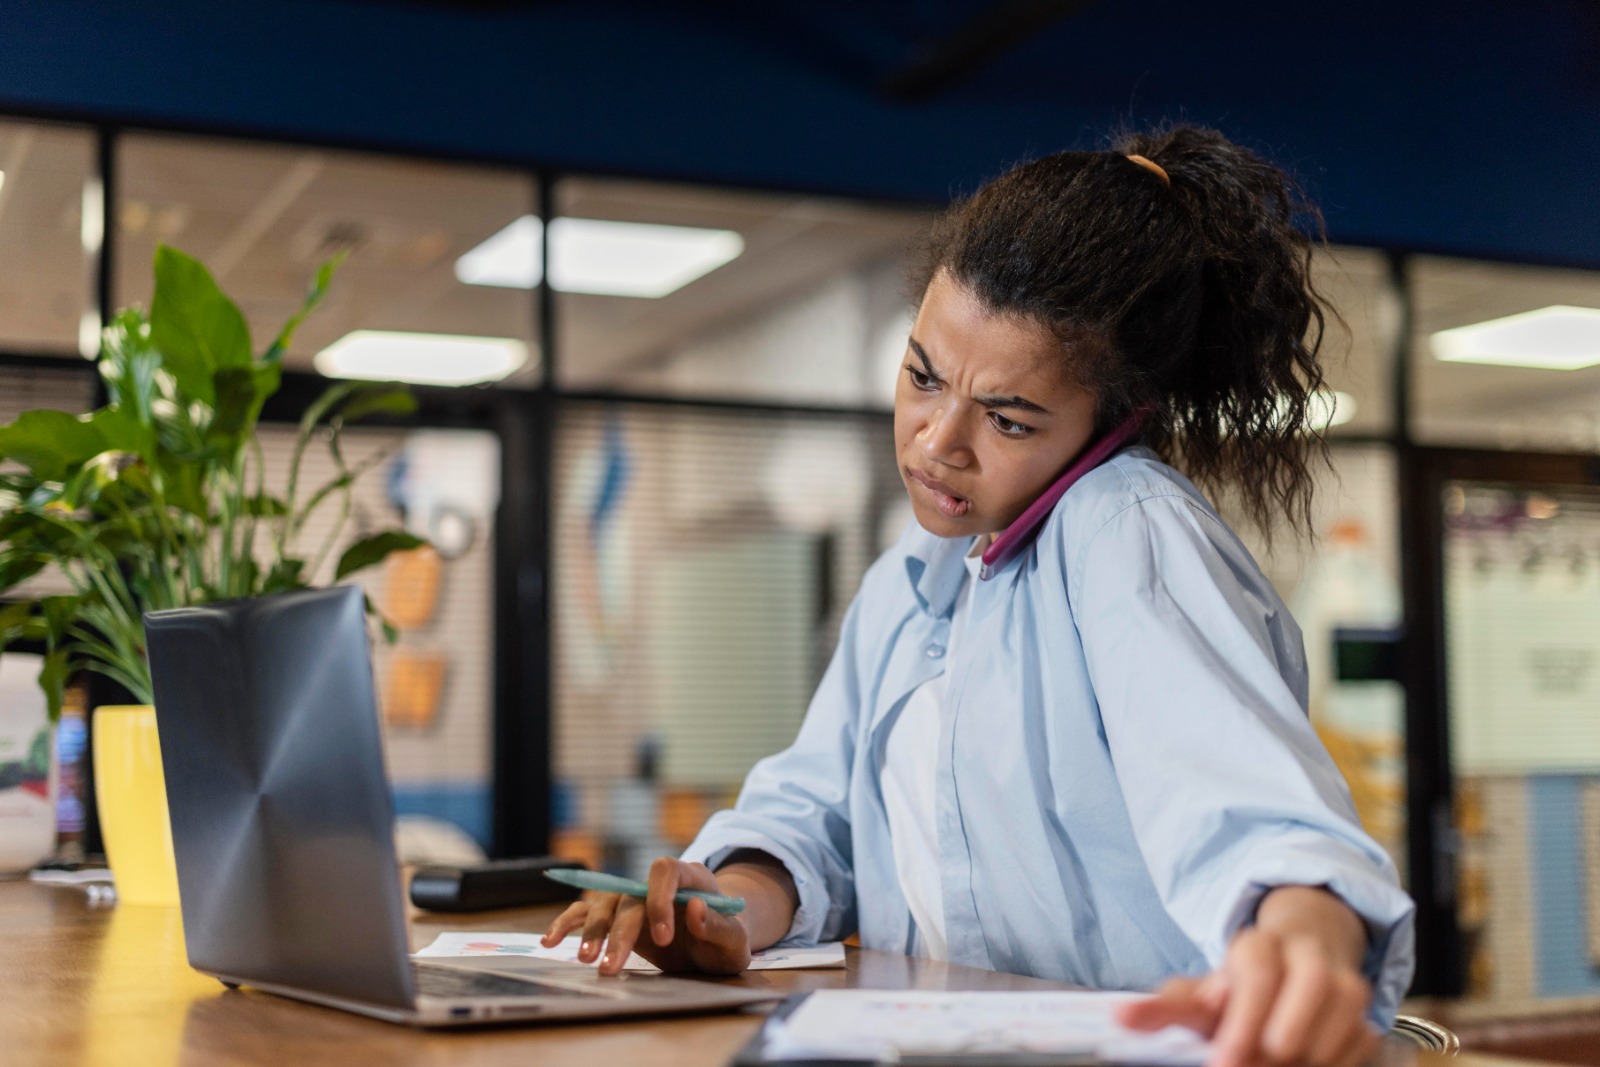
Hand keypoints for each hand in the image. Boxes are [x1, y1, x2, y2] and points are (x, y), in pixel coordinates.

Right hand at [541, 857, 750, 976]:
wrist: (715, 946)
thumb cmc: (727, 942)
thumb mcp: (735, 943)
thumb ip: (719, 927)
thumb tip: (695, 908)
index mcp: (690, 878)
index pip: (666, 871)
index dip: (659, 898)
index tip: (662, 938)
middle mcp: (657, 884)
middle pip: (629, 894)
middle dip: (619, 931)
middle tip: (612, 967)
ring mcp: (634, 898)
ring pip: (605, 903)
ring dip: (593, 931)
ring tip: (585, 960)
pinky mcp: (618, 917)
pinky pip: (587, 912)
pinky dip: (568, 923)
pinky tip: (550, 940)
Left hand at [1116, 891, 1377, 1066]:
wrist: (1294, 965)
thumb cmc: (1237, 992)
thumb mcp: (1197, 997)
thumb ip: (1161, 1009)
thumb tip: (1119, 1018)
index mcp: (1256, 946)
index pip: (1256, 975)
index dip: (1242, 1024)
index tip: (1222, 1063)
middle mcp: (1306, 956)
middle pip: (1302, 1000)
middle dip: (1272, 1049)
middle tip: (1245, 1065)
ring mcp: (1345, 983)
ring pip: (1336, 1028)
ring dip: (1303, 1061)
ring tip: (1271, 1065)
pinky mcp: (1367, 1015)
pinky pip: (1357, 1048)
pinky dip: (1330, 1066)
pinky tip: (1303, 1066)